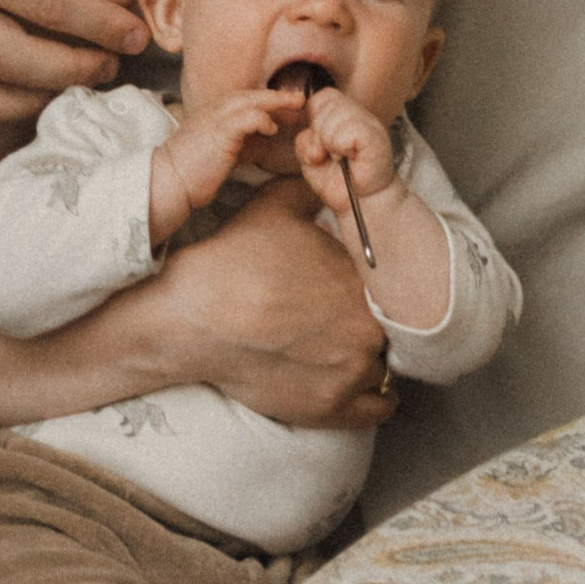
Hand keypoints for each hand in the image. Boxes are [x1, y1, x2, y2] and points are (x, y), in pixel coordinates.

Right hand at [114, 186, 392, 428]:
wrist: (194, 318)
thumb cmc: (236, 260)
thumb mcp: (280, 204)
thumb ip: (318, 190)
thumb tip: (334, 173)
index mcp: (365, 278)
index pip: (390, 284)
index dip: (373, 283)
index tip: (355, 284)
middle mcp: (370, 328)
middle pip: (390, 325)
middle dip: (370, 318)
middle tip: (342, 315)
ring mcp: (352, 373)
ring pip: (385, 366)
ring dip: (369, 356)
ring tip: (342, 346)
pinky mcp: (332, 409)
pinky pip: (379, 408)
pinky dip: (374, 397)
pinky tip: (357, 380)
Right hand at [150, 90, 303, 248]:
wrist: (167, 182)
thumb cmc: (191, 173)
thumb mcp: (217, 152)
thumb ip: (238, 142)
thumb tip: (261, 140)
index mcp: (211, 113)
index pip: (243, 100)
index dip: (265, 100)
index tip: (286, 105)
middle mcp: (213, 110)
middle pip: (250, 95)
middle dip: (276, 96)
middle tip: (299, 98)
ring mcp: (215, 118)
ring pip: (250, 100)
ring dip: (275, 101)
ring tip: (296, 105)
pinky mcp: (220, 132)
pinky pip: (247, 118)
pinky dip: (262, 119)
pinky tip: (272, 128)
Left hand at [293, 87, 400, 218]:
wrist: (363, 203)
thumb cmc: (339, 180)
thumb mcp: (311, 157)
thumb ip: (305, 140)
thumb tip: (313, 137)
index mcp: (343, 113)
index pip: (321, 97)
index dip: (314, 120)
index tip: (321, 145)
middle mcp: (358, 113)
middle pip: (325, 102)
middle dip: (318, 133)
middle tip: (331, 155)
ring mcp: (369, 123)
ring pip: (334, 115)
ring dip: (329, 142)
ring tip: (340, 159)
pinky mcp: (375, 137)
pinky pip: (347, 130)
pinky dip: (341, 147)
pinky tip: (349, 159)